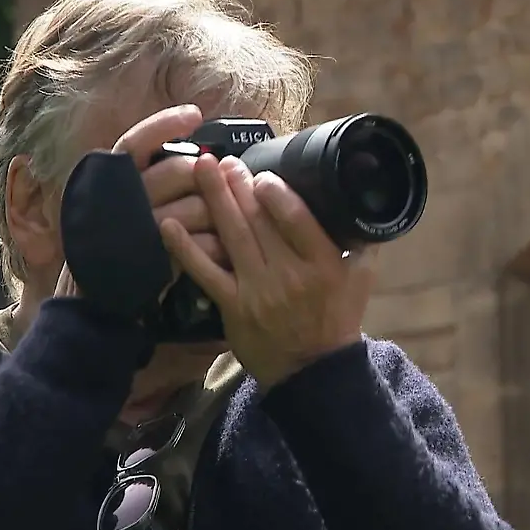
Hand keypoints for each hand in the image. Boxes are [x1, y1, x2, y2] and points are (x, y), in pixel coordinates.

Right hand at [54, 104, 225, 298]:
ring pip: (191, 208)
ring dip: (217, 210)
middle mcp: (118, 202)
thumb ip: (146, 179)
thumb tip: (194, 156)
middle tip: (221, 180)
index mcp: (108, 182)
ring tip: (230, 215)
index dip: (164, 125)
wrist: (92, 300)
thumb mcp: (119, 203)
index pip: (135, 143)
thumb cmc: (113, 244)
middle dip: (206, 176)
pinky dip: (213, 241)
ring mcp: (134, 231)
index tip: (194, 116)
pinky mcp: (151, 259)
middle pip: (176, 172)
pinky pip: (193, 242)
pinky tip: (224, 243)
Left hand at [160, 154, 375, 387]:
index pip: (297, 219)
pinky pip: (205, 273)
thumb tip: (362, 198)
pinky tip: (168, 224)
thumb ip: (361, 237)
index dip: (276, 192)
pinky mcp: (232, 306)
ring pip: (233, 237)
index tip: (262, 172)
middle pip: (259, 221)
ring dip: (215, 200)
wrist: (313, 370)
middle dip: (238, 184)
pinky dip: (185, 249)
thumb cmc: (337, 317)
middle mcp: (289, 275)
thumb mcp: (361, 276)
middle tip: (222, 160)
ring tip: (201, 170)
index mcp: (323, 263)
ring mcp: (257, 291)